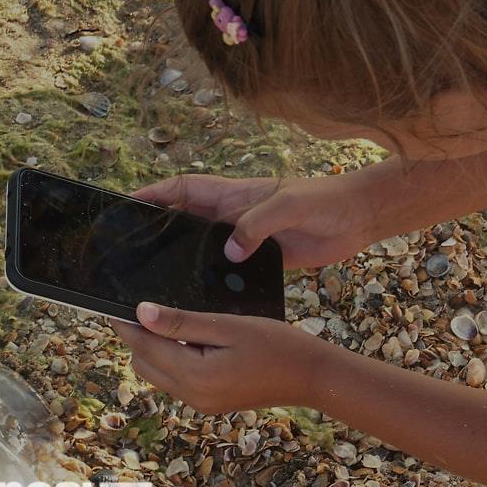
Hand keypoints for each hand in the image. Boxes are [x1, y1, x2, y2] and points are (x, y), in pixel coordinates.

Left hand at [110, 302, 328, 412]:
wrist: (311, 376)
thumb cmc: (276, 345)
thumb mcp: (228, 326)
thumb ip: (182, 322)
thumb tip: (141, 313)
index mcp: (195, 376)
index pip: (144, 347)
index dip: (126, 325)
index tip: (110, 305)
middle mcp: (193, 396)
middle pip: (144, 364)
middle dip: (138, 338)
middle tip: (144, 307)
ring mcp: (201, 404)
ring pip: (158, 374)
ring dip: (156, 349)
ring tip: (172, 321)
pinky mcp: (210, 403)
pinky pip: (177, 380)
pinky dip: (174, 360)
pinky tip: (192, 339)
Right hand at [134, 174, 373, 268]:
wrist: (359, 218)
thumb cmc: (325, 202)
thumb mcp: (289, 207)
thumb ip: (257, 225)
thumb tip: (229, 253)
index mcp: (234, 195)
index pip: (184, 189)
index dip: (155, 193)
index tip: (128, 202)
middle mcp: (233, 216)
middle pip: (184, 220)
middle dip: (157, 229)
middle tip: (129, 248)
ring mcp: (245, 238)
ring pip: (202, 247)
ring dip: (182, 258)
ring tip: (154, 278)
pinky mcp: (259, 260)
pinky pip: (227, 271)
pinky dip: (211, 280)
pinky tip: (198, 298)